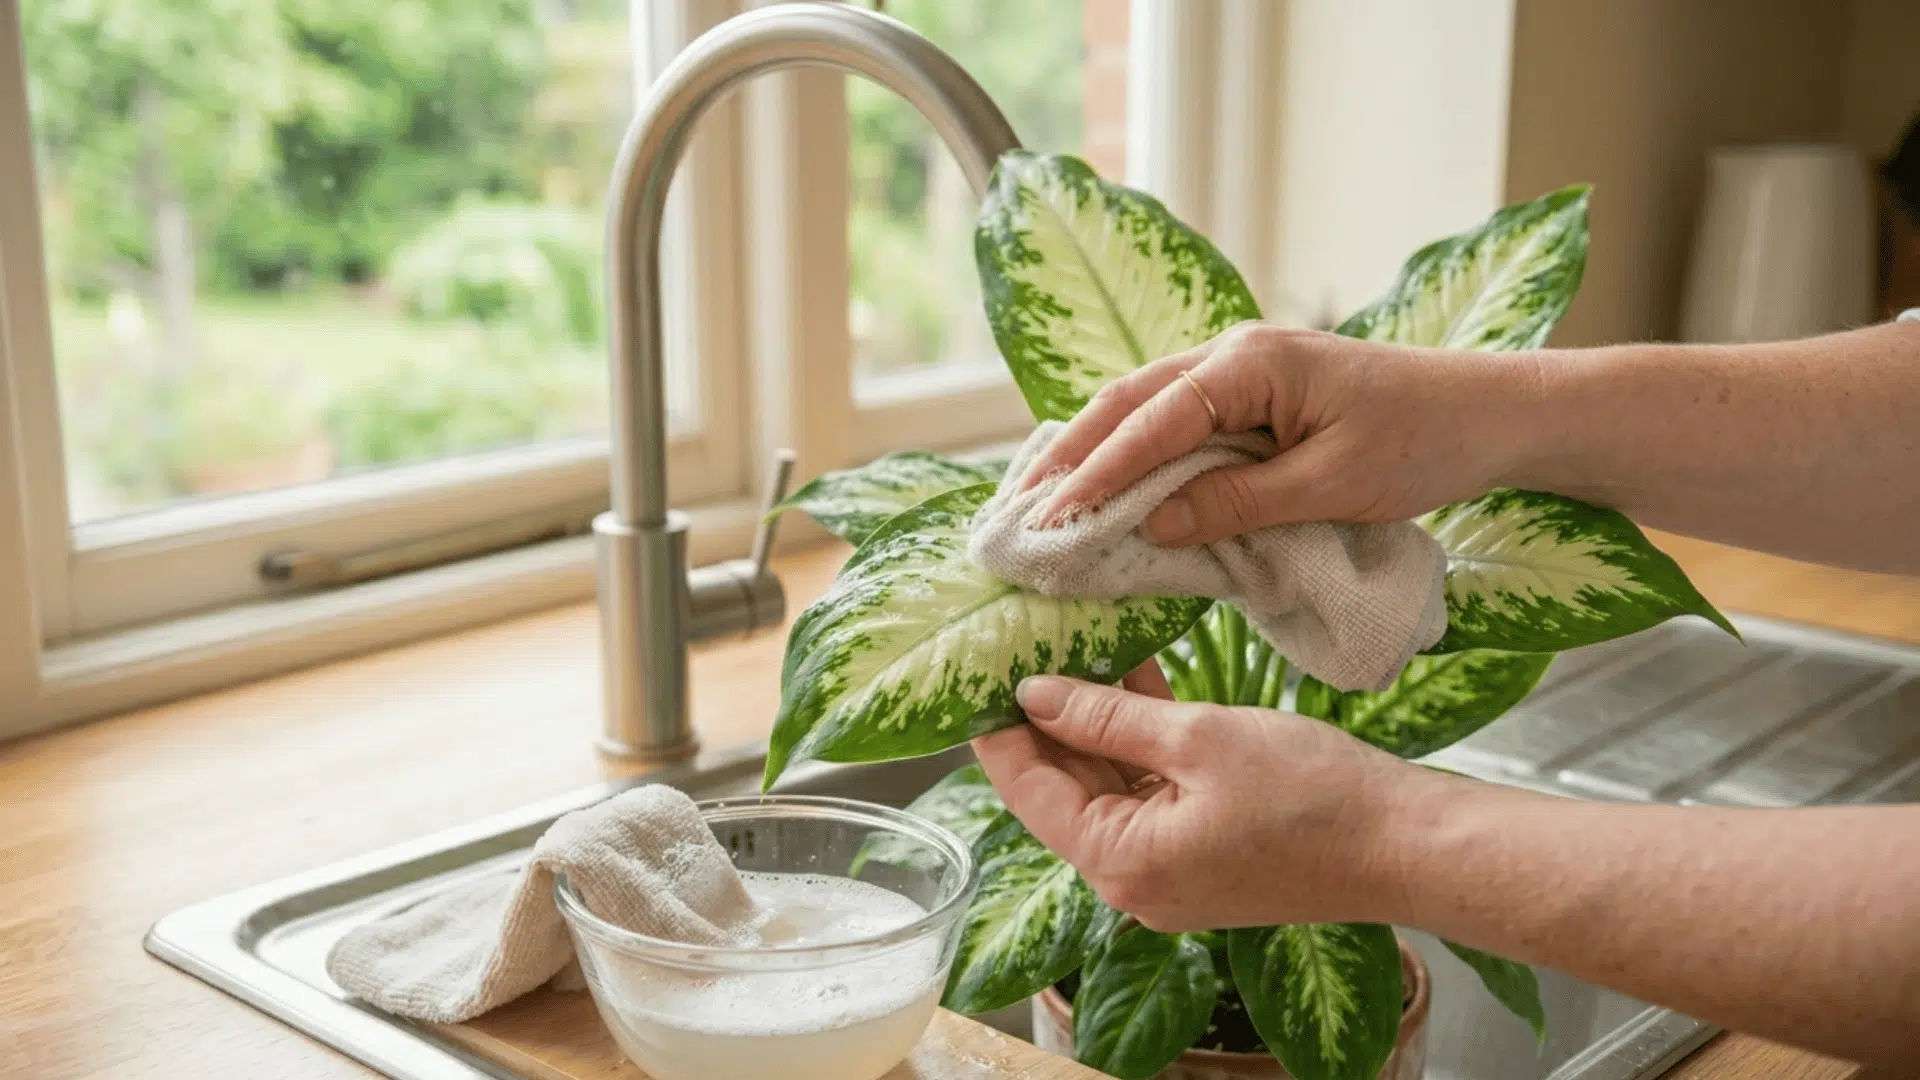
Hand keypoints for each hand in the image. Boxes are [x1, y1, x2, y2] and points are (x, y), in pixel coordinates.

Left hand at [970, 669, 1445, 931]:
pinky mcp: (1199, 851)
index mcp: (1119, 863)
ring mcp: (1167, 869)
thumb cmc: (1313, 796)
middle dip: (1044, 715)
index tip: (976, 669)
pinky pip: (1148, 791)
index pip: (1027, 788)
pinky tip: (1126, 673)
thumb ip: (1107, 716)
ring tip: (1069, 643)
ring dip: (1091, 720)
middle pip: (1062, 788)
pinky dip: (1135, 739)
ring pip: (1105, 785)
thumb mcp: (1198, 738)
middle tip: (1022, 641)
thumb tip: (1033, 694)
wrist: (1407, 844)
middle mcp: (1132, 880)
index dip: (997, 726)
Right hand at [1015, 323, 1542, 545]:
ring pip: (1144, 406)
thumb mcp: (1333, 484)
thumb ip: (1239, 501)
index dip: (1096, 476)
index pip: (1150, 423)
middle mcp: (1234, 353)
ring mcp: (1242, 368)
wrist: (1492, 413)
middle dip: (1071, 456)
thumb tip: (1156, 525)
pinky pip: (1176, 419)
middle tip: (1020, 512)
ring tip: (1043, 499)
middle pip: (1128, 401)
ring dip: (1093, 451)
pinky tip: (1107, 481)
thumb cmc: (1426, 442)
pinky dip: (1134, 450)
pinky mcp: (1254, 394)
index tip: (1052, 520)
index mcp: (1251, 363)